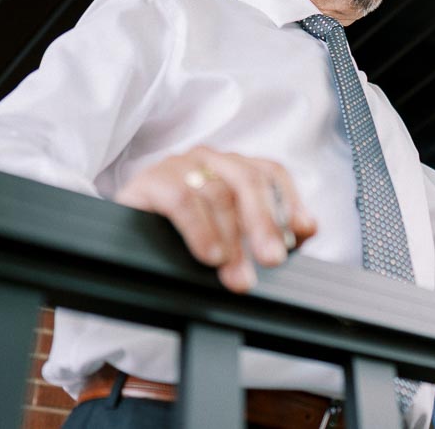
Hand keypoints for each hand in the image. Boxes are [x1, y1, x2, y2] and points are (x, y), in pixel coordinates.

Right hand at [114, 146, 317, 292]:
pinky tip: (209, 255)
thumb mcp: (232, 237)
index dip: (288, 200)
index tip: (300, 233)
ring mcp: (179, 165)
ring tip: (237, 275)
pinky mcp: (150, 180)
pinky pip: (181, 198)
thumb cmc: (185, 240)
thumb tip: (307, 228)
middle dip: (264, 222)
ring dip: (231, 240)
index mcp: (233, 167)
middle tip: (272, 259)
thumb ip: (271, 230)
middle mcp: (209, 160)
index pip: (271, 172)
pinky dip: (199, 229)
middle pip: (247, 180)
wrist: (127, 246)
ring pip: (216, 194)